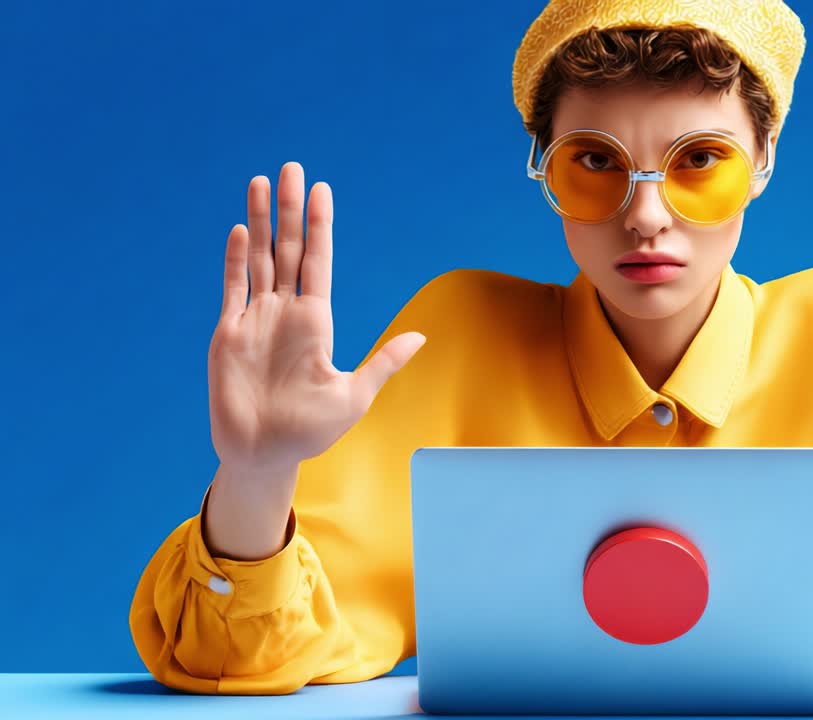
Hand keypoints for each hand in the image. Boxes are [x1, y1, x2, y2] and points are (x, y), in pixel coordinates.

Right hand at [208, 162, 425, 474]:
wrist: (265, 457)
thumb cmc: (310, 432)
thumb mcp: (354, 396)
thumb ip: (382, 363)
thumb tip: (422, 338)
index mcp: (316, 322)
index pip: (319, 262)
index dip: (319, 226)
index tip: (321, 191)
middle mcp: (285, 313)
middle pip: (288, 250)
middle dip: (289, 210)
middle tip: (292, 168)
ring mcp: (255, 320)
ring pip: (259, 260)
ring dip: (259, 222)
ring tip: (261, 183)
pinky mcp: (227, 335)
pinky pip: (233, 289)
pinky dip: (236, 260)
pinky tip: (240, 230)